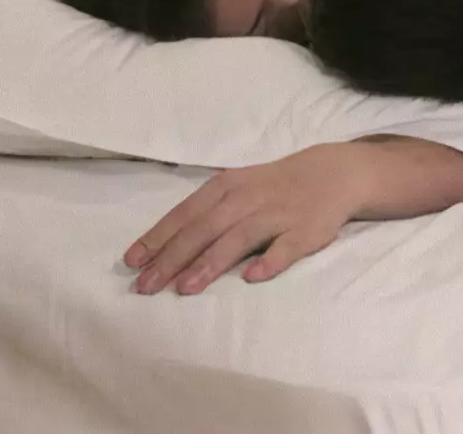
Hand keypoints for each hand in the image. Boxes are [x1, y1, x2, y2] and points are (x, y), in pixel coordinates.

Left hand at [123, 142, 368, 295]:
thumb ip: (203, 216)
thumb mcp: (233, 190)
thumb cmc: (269, 186)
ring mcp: (276, 214)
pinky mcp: (305, 231)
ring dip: (210, 263)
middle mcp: (246, 199)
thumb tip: (161, 249)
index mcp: (224, 188)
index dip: (157, 238)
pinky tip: (250, 277)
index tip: (132, 262)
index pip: (184, 215)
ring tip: (185, 288)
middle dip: (172, 258)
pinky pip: (286, 248)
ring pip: (238, 238)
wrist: (330, 173)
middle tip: (146, 286)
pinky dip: (268, 261)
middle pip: (203, 229)